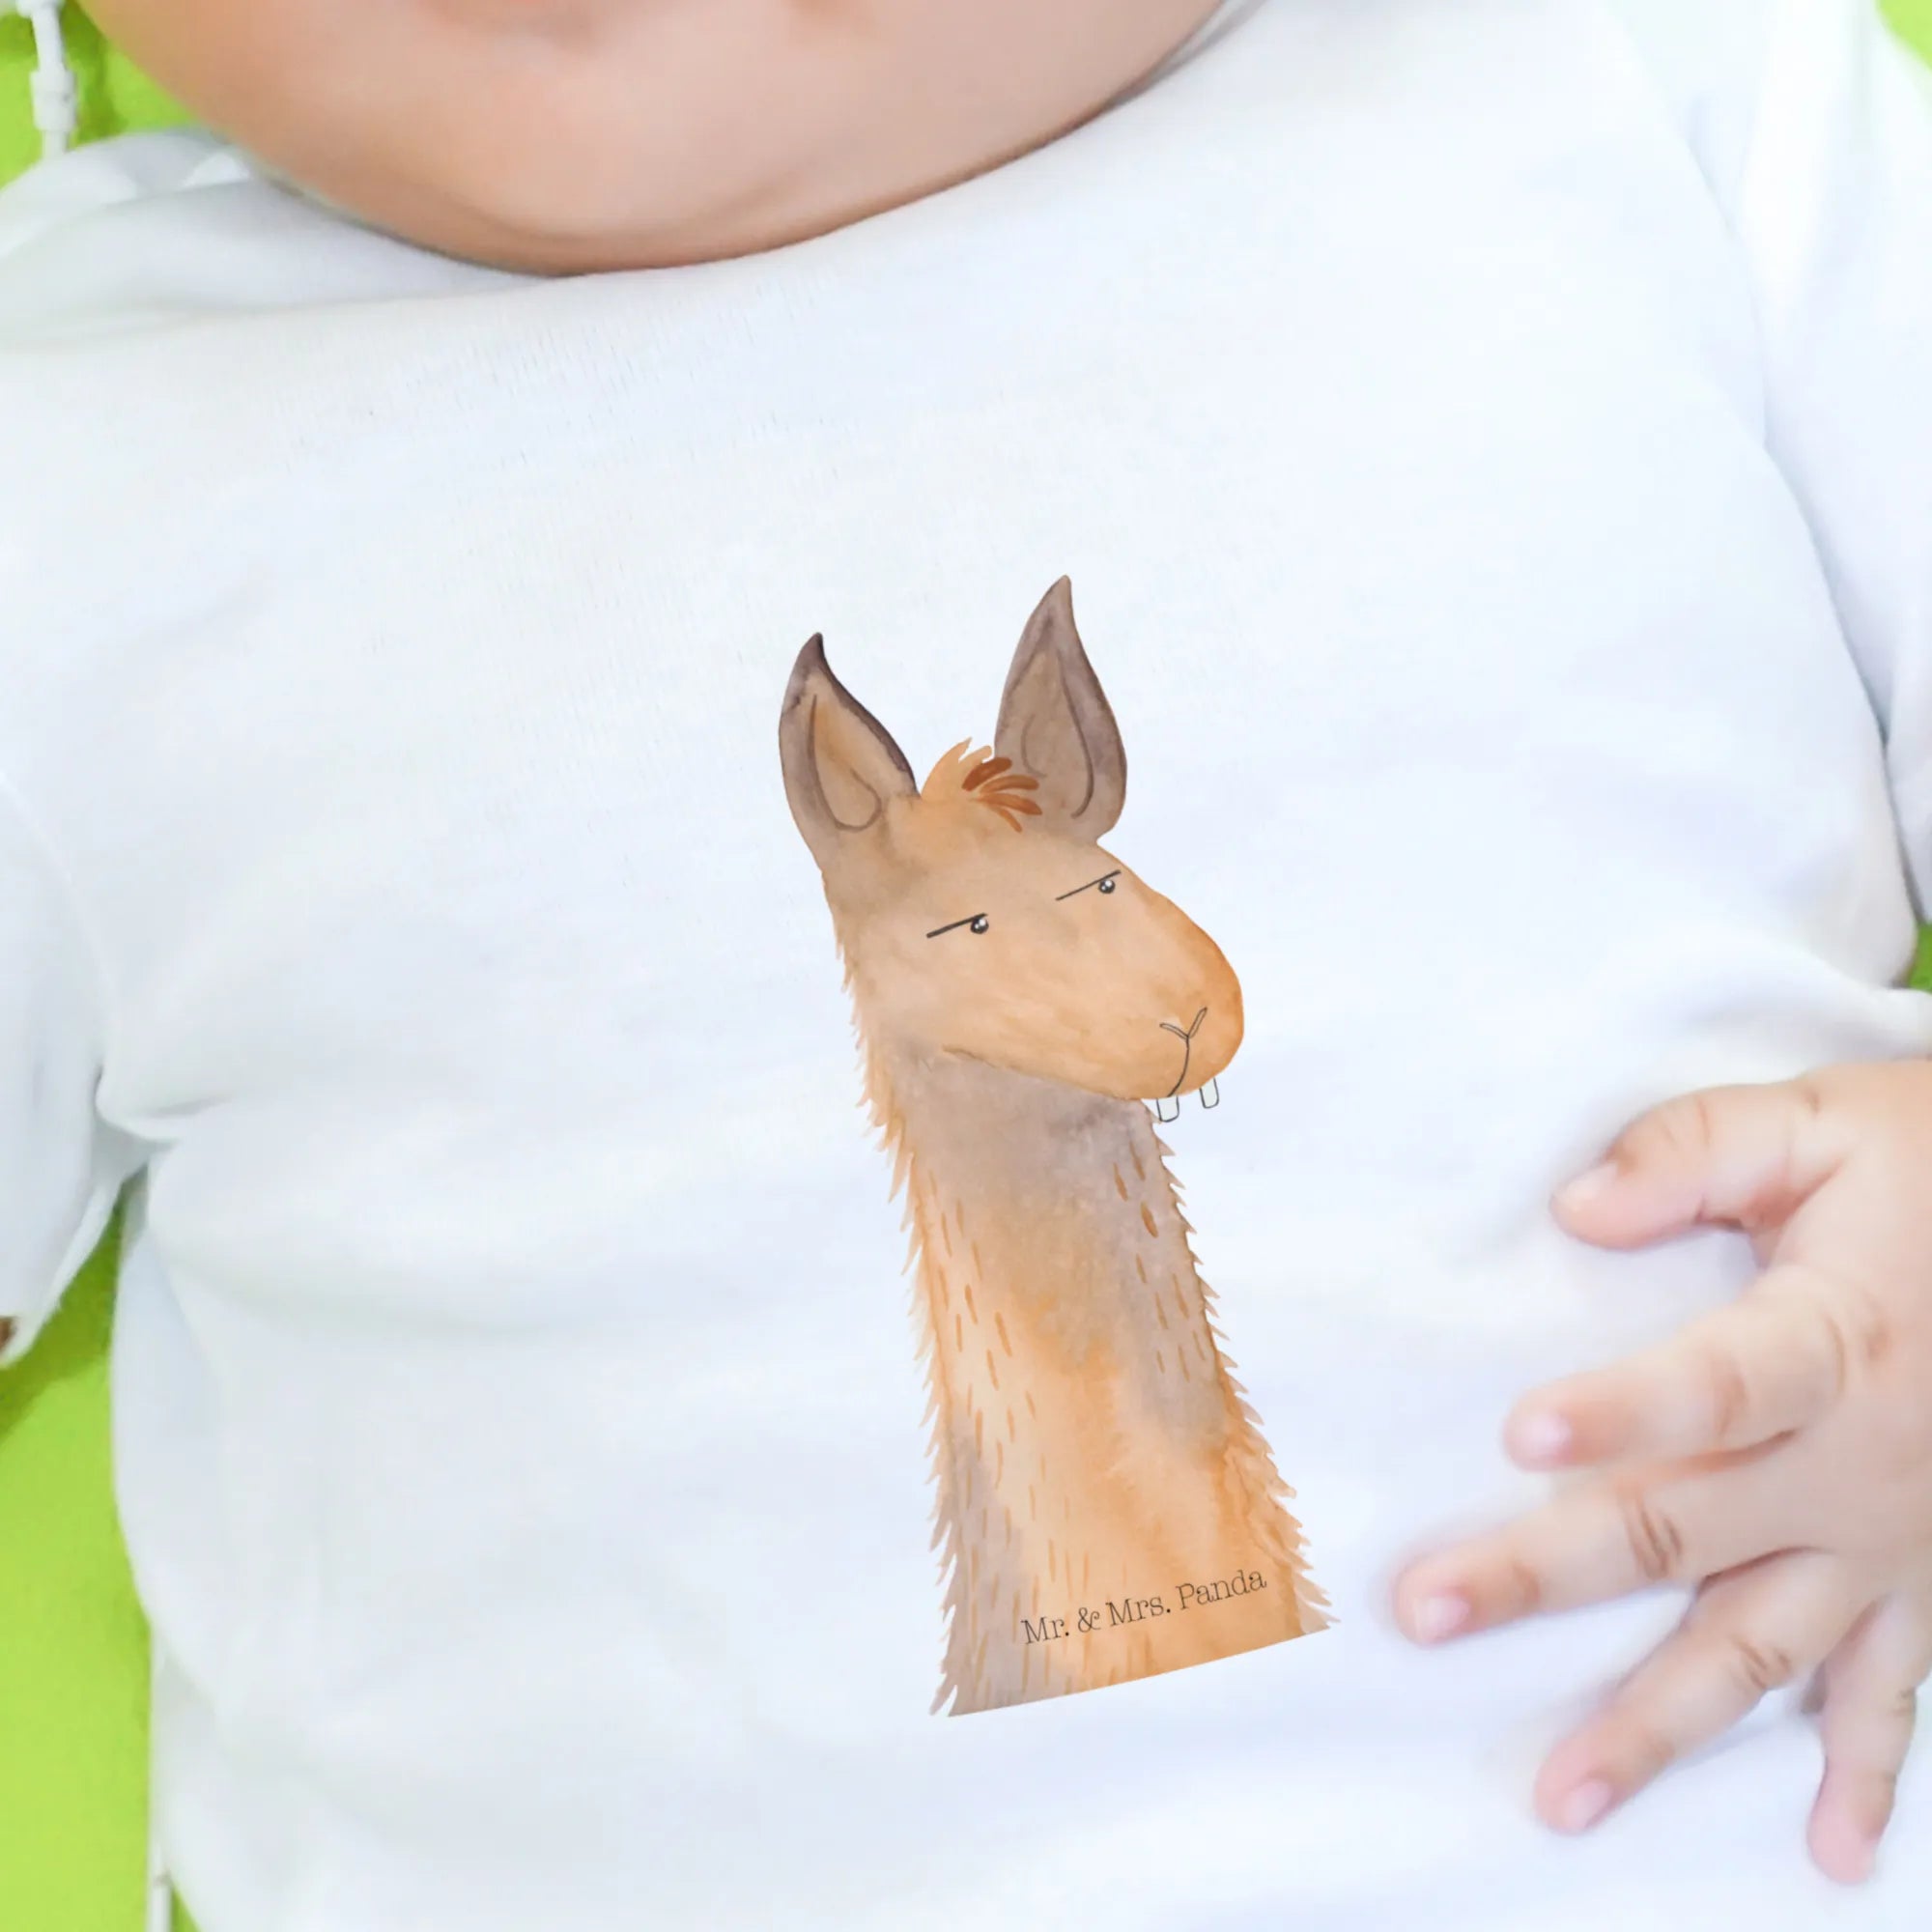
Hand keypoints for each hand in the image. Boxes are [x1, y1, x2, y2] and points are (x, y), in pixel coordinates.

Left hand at [1391, 1062, 1931, 1883]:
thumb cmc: (1930, 1167)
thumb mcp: (1823, 1124)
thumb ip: (1695, 1151)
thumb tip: (1575, 1207)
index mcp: (1832, 1341)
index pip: (1715, 1385)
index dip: (1624, 1411)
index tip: (1521, 1434)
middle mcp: (1859, 1463)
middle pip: (1687, 1530)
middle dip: (1547, 1574)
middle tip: (1427, 1613)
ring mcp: (1893, 1539)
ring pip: (1764, 1647)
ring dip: (1662, 1725)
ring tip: (1565, 1796)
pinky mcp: (1925, 1578)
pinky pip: (1895, 1691)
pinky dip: (1864, 1775)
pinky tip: (1829, 1856)